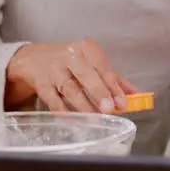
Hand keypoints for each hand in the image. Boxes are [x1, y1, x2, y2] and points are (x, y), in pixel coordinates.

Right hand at [4, 39, 136, 112]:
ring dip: (83, 105)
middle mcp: (69, 56)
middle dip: (98, 92)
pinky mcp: (41, 84)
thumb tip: (136, 94)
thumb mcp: (92, 62)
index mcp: (86, 49)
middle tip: (109, 109)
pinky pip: (53, 101)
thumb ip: (114, 77)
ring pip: (70, 89)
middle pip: (85, 75)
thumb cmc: (70, 61)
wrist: (33, 59)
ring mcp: (53, 70)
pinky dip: (65, 113)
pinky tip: (75, 122)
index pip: (103, 68)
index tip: (123, 102)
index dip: (113, 86)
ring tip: (95, 119)